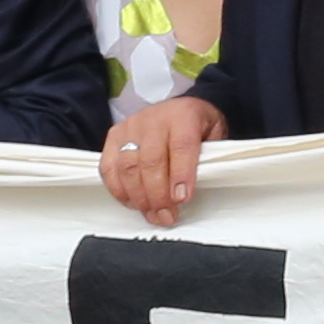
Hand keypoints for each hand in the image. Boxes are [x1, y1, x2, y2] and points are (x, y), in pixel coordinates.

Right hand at [102, 95, 219, 226]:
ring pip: (128, 167)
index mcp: (183, 115)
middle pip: (151, 161)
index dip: (181, 175)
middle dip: (158, 195)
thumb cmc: (198, 126)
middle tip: (167, 216)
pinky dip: (119, 190)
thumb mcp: (215, 135)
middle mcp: (153, 119)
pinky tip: (134, 203)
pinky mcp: (114, 137)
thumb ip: (208, 158)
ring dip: (139, 197)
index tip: (182, 199)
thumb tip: (190, 190)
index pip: (181, 146)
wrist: (180, 108)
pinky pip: (109, 168)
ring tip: (153, 214)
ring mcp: (130, 127)